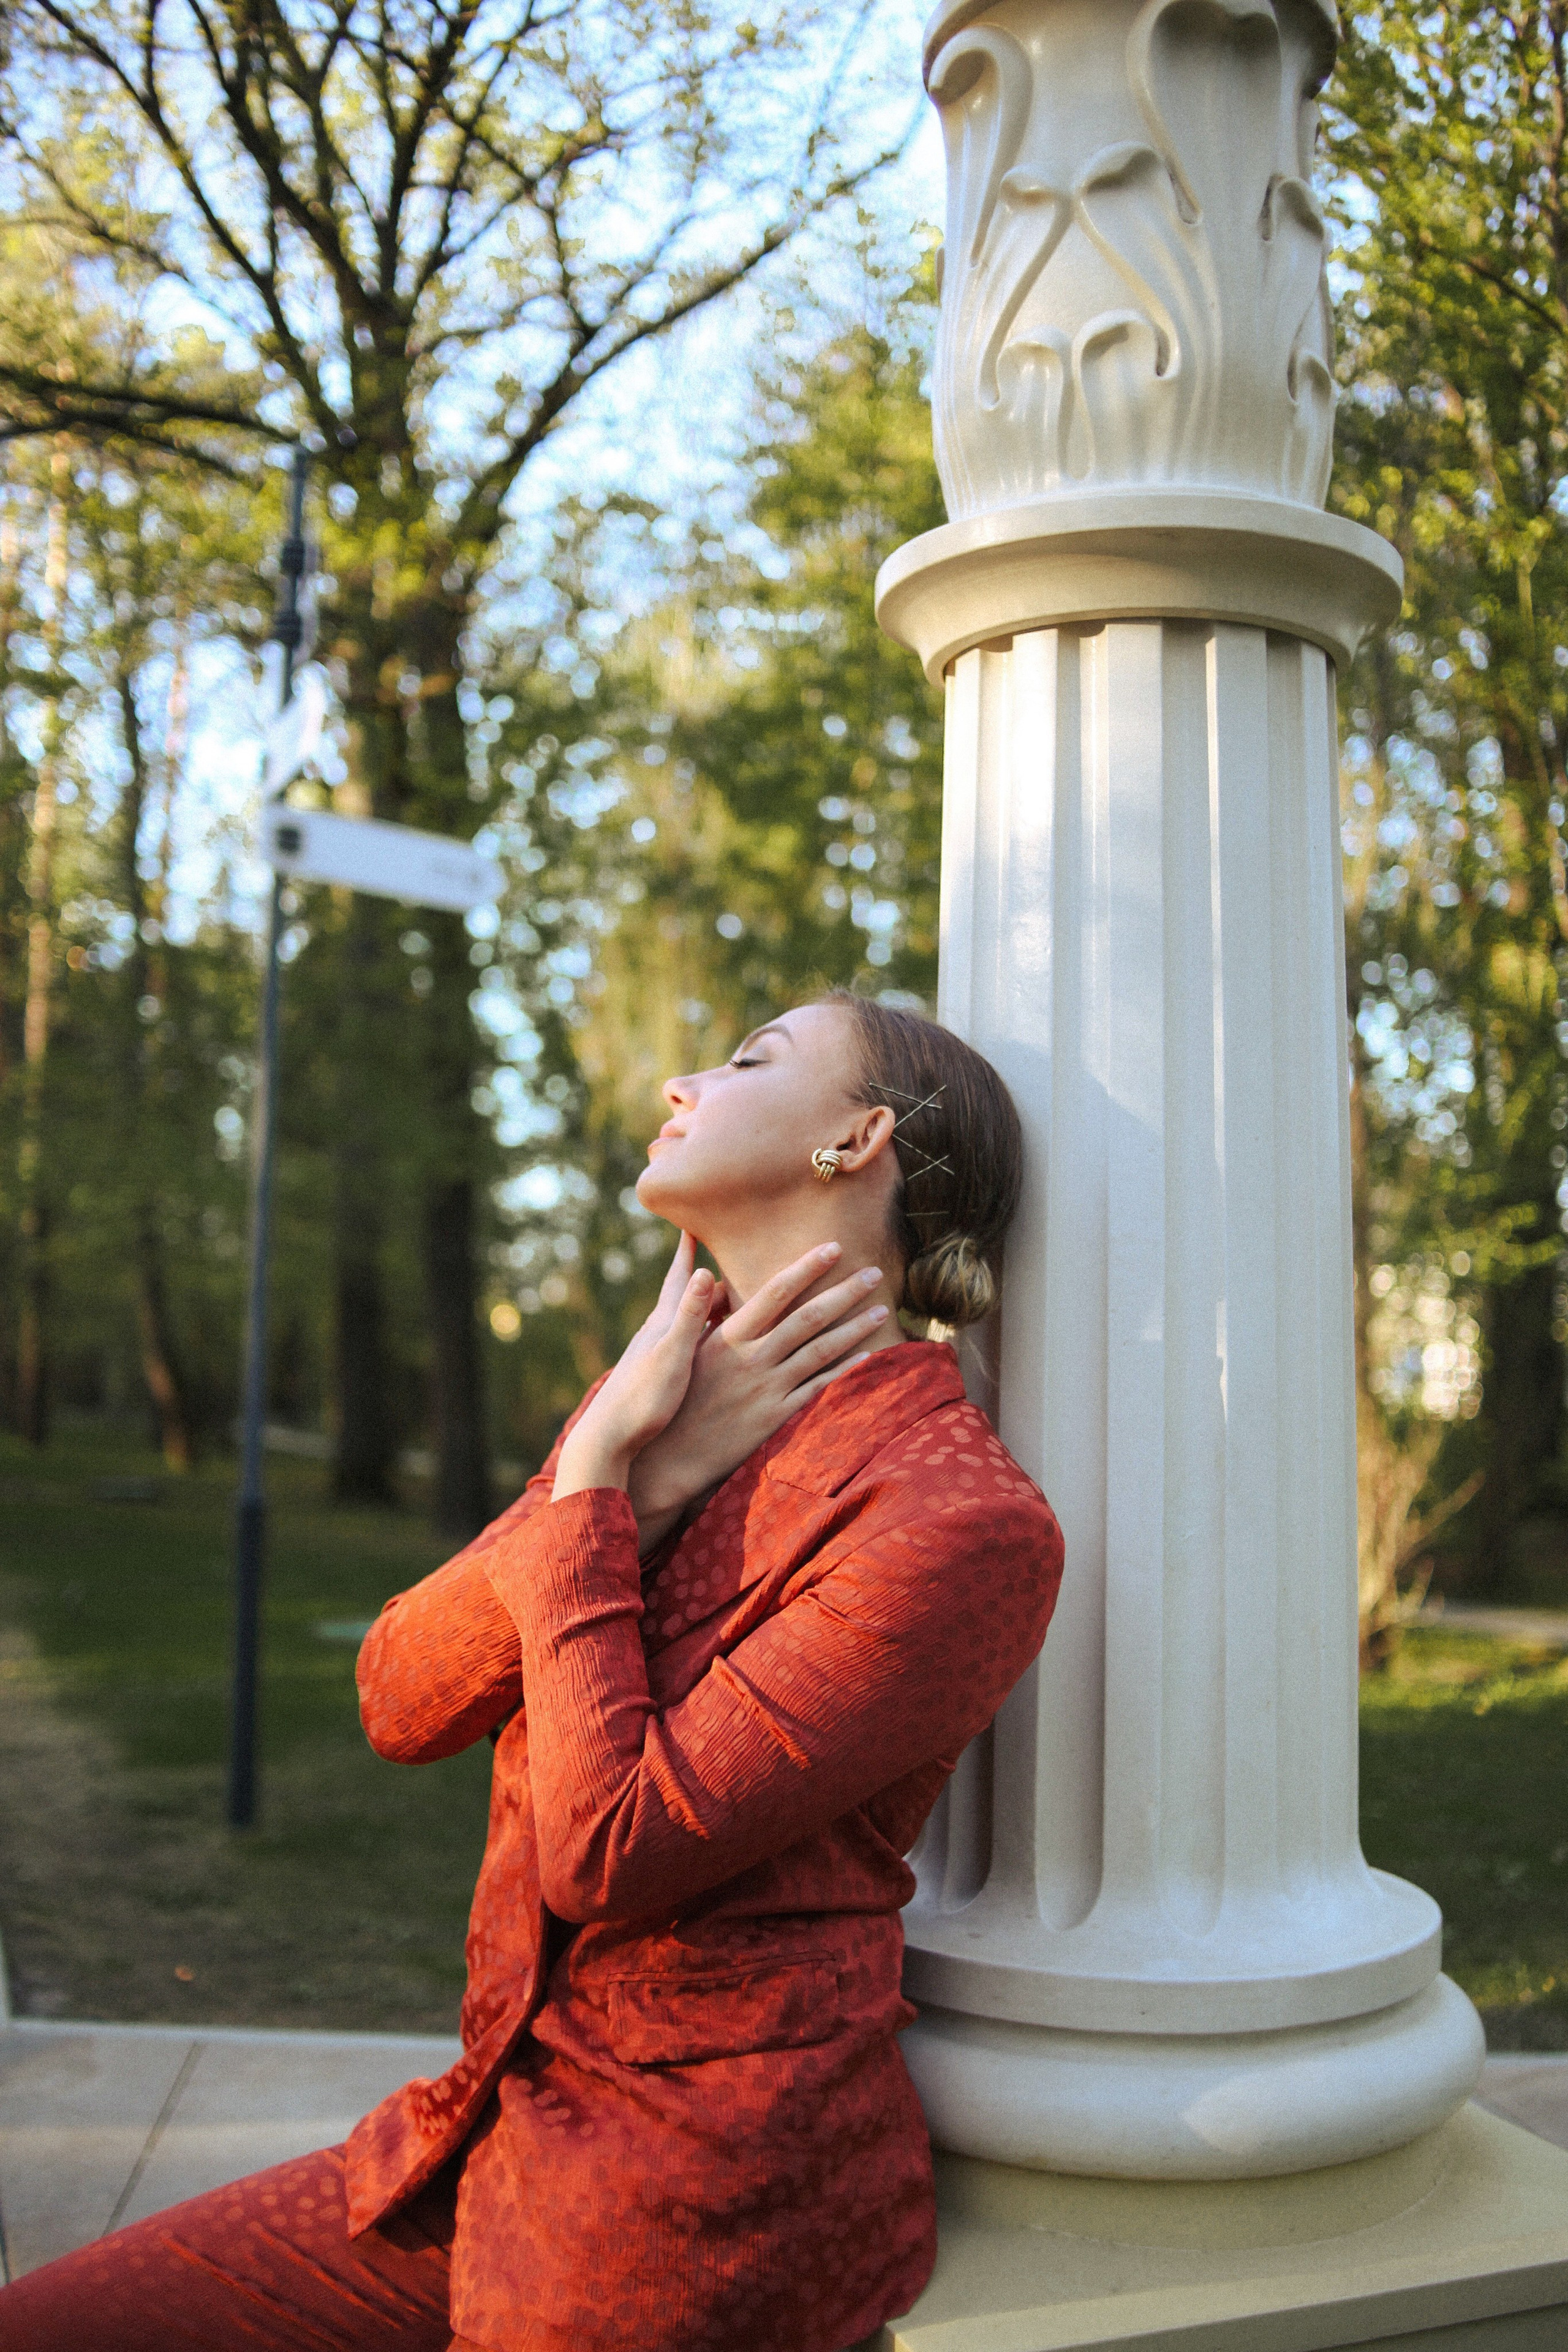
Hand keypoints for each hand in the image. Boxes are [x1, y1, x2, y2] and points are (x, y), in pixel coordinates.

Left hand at [552, 1234, 717, 1503]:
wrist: (607, 1439)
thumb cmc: (642, 1401)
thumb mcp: (672, 1356)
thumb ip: (689, 1316)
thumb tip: (704, 1271)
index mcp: (662, 1323)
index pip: (680, 1276)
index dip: (689, 1248)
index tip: (694, 1218)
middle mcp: (655, 1332)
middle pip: (682, 1291)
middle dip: (698, 1268)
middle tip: (709, 1243)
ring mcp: (652, 1353)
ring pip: (681, 1315)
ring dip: (699, 1298)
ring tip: (712, 1287)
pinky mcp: (654, 1374)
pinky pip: (682, 1339)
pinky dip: (697, 1328)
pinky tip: (700, 1337)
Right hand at [625, 1241, 889, 1547]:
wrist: (672, 1455)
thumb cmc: (678, 1395)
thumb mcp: (686, 1350)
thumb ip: (709, 1315)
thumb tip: (717, 1280)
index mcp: (729, 1336)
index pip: (775, 1291)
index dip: (807, 1267)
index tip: (834, 1247)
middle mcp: (752, 1358)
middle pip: (808, 1317)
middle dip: (844, 1292)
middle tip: (874, 1272)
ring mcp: (768, 1388)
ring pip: (821, 1351)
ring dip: (855, 1328)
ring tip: (883, 1309)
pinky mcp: (777, 1417)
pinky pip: (819, 1389)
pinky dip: (846, 1370)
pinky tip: (869, 1356)